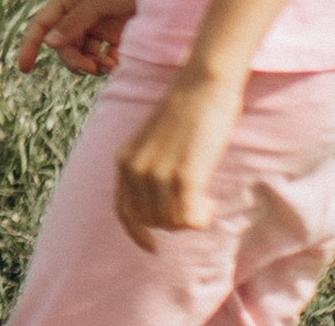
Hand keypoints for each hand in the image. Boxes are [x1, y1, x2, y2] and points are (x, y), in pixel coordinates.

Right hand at [17, 0, 135, 76]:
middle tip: (92, 69)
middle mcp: (80, 13)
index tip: (24, 69)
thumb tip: (49, 43)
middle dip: (74, 59)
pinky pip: (102, 56)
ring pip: (83, 53)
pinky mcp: (117, 36)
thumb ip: (75, 21)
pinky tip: (118, 63)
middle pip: (63, 45)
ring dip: (92, 63)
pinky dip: (107, 63)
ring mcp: (98, 25)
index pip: (42, 24)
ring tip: (110, 65)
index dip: (30, 45)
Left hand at [113, 72, 243, 250]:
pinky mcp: (184, 177)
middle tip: (197, 203)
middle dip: (175, 221)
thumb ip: (148, 169)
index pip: (123, 212)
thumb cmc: (184, 113)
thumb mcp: (152, 142)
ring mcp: (157, 174)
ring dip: (191, 219)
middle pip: (152, 222)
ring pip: (172, 224)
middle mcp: (134, 170)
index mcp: (123, 160)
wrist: (202, 86)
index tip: (152, 248)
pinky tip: (210, 203)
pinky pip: (190, 220)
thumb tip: (157, 208)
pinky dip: (201, 219)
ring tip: (206, 199)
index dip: (137, 234)